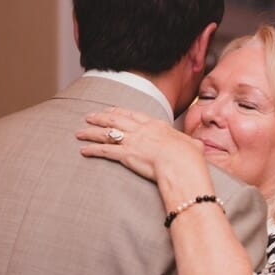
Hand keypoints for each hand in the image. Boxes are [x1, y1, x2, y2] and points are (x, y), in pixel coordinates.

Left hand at [77, 107, 210, 198]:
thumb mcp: (192, 144)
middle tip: (89, 116)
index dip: (119, 112)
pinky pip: (105, 151)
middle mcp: (141, 130)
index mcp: (156, 125)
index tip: (110, 110)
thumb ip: (188, 143)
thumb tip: (195, 146)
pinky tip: (83, 151)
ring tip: (79, 133)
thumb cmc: (189, 157)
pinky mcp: (126, 155)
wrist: (181, 164)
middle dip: (100, 117)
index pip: (133, 114)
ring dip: (91, 133)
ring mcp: (132, 141)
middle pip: (116, 120)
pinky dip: (93, 150)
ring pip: (106, 134)